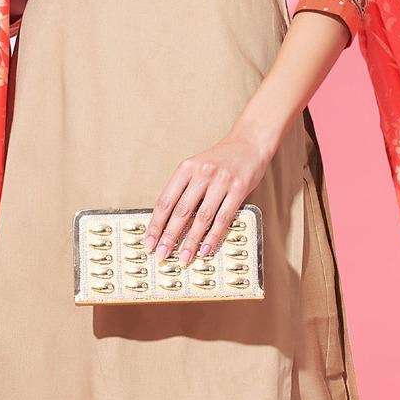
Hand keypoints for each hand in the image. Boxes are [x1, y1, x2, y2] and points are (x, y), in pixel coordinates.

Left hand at [147, 127, 276, 264]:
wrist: (249, 142)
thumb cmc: (221, 159)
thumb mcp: (197, 168)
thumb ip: (185, 190)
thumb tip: (169, 222)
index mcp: (186, 168)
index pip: (165, 201)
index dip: (156, 224)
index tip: (149, 241)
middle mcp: (202, 174)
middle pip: (181, 211)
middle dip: (169, 236)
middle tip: (162, 254)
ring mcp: (221, 181)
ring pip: (202, 217)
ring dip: (191, 241)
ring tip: (184, 257)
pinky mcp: (239, 189)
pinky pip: (224, 218)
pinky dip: (214, 236)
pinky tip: (206, 248)